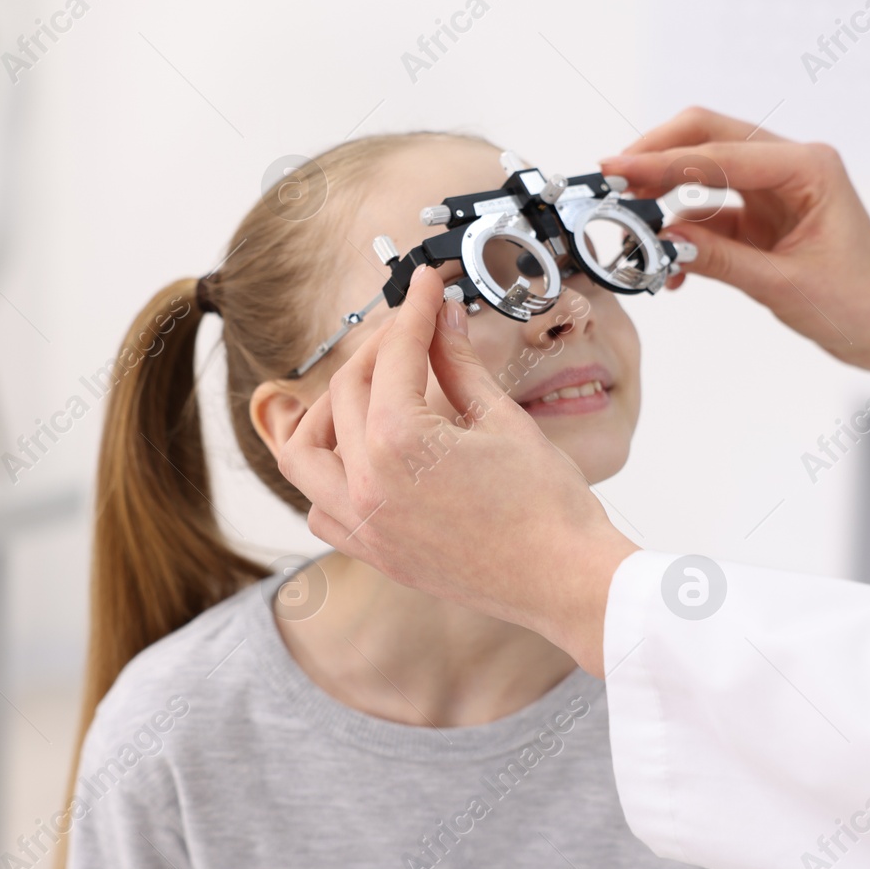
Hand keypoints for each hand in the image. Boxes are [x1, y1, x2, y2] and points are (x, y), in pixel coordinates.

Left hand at [278, 265, 639, 675]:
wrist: (565, 580)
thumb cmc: (548, 508)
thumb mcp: (503, 419)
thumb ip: (460, 363)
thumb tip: (443, 319)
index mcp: (399, 444)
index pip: (394, 355)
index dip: (413, 310)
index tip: (426, 287)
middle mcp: (367, 486)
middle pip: (346, 392)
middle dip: (377, 349)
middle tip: (412, 330)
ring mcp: (365, 525)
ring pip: (304, 455)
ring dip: (325, 412)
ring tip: (366, 389)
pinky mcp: (376, 553)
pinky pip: (320, 509)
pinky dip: (325, 478)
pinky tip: (359, 457)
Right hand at [601, 107, 869, 380]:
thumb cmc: (861, 303)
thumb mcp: (783, 285)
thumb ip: (719, 258)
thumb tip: (662, 240)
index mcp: (807, 168)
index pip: (719, 152)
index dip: (661, 161)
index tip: (617, 169)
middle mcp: (791, 166)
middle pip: (707, 137)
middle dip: (656, 156)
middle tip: (612, 181)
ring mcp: (776, 188)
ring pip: (703, 170)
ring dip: (664, 195)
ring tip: (630, 226)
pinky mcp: (764, 214)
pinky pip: (711, 210)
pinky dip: (684, 230)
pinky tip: (668, 263)